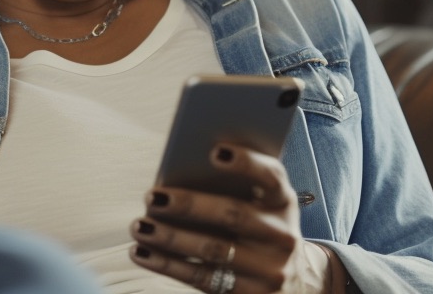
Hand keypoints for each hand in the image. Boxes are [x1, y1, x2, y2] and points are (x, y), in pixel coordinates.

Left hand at [130, 144, 326, 293]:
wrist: (292, 282)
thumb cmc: (259, 229)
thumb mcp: (261, 207)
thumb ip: (234, 188)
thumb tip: (178, 172)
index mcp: (283, 202)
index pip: (271, 176)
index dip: (247, 163)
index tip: (215, 152)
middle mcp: (281, 235)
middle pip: (234, 215)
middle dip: (190, 205)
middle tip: (153, 197)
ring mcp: (269, 269)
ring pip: (213, 250)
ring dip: (170, 238)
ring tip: (140, 226)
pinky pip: (201, 279)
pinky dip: (166, 265)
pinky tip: (142, 252)